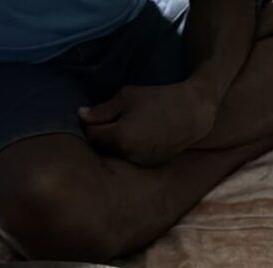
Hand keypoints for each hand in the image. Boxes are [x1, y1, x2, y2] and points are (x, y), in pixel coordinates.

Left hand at [79, 80, 216, 165]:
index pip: (91, 136)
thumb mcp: (127, 97)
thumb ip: (102, 110)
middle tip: (107, 120)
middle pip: (102, 148)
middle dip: (101, 136)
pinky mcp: (149, 165)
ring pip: (116, 155)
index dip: (88, 125)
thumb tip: (80, 115)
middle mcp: (127, 155)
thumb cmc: (159, 99)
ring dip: (114, 144)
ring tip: (125, 127)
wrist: (192, 112)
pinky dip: (129, 149)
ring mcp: (139, 162)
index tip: (92, 116)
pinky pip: (131, 158)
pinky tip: (138, 135)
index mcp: (119, 137)